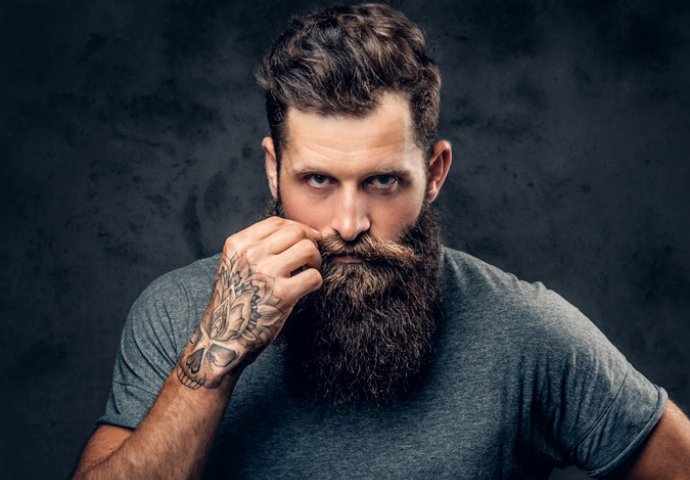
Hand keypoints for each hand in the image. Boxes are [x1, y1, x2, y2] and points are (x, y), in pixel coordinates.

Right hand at [176, 217, 322, 389]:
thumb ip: (257, 247)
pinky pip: (313, 276)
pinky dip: (316, 282)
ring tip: (308, 272)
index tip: (306, 238)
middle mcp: (250, 255)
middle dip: (310, 242)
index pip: (276, 222)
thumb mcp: (234, 265)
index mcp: (237, 245)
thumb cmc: (234, 301)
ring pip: (308, 249)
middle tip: (310, 258)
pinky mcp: (281, 295)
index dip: (297, 228)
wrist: (222, 338)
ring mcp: (266, 274)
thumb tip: (299, 233)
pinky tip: (307, 289)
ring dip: (315, 260)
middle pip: (295, 231)